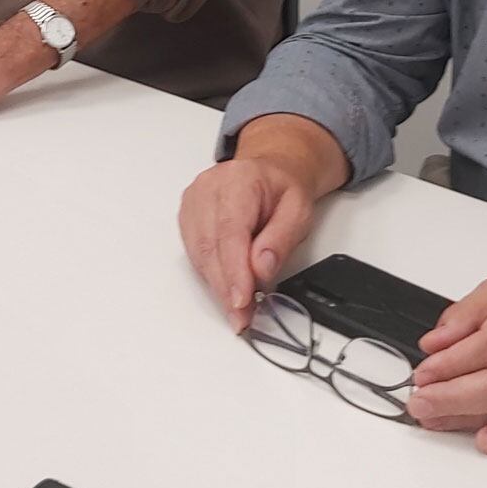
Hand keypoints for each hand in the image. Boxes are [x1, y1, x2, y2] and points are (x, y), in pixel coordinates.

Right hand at [178, 157, 316, 331]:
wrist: (269, 171)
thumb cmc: (282, 189)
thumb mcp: (298, 210)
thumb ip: (281, 239)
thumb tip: (261, 269)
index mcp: (239, 179)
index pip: (230, 230)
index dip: (234, 270)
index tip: (241, 300)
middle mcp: (209, 188)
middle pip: (210, 245)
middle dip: (226, 287)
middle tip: (242, 316)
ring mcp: (194, 201)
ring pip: (198, 253)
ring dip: (217, 286)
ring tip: (238, 310)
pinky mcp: (188, 216)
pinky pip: (195, 253)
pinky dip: (210, 275)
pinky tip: (226, 288)